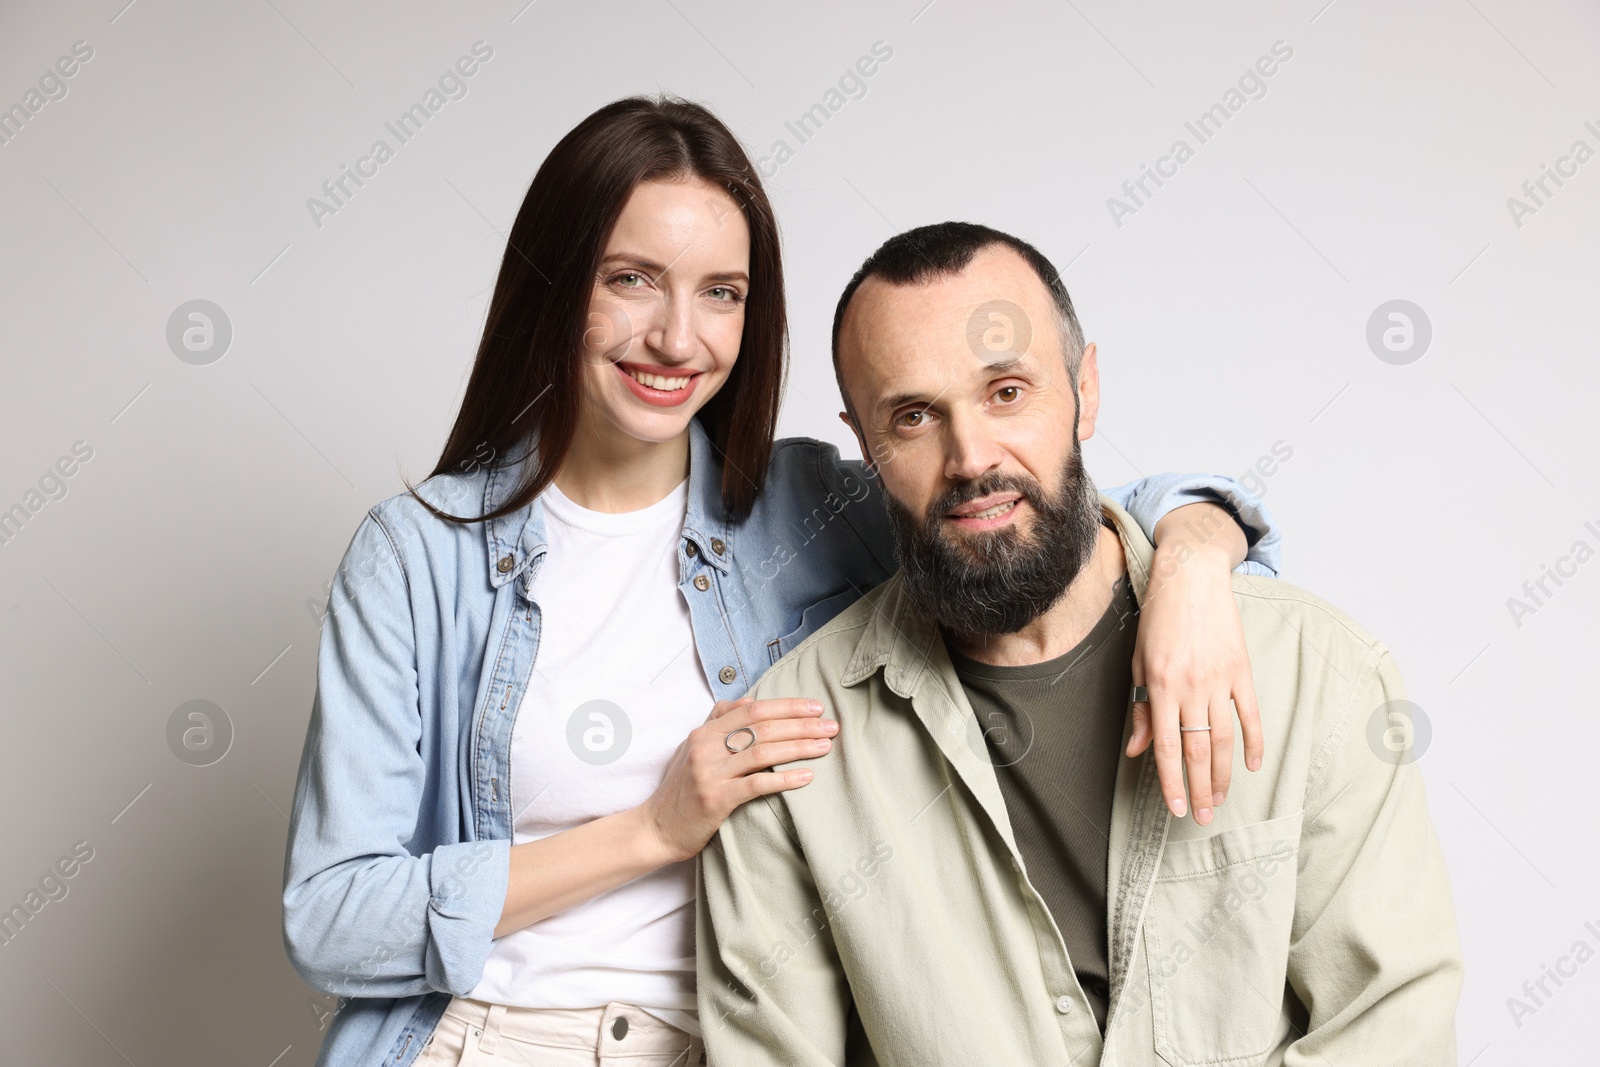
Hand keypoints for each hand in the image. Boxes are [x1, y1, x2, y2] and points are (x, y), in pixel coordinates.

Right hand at [640, 695, 837, 862]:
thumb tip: (751, 702)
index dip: (787, 705)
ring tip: (825, 746)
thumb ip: (719, 724)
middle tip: (831, 725)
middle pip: (762, 726)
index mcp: (704, 731)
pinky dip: (784, 779)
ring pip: (763, 751)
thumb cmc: (681, 789)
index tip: (815, 707)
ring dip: (799, 746)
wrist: (656, 828)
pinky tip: (806, 776)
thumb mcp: (694, 749)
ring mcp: (710, 773)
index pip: (753, 709)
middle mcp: (706, 747)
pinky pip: (756, 785)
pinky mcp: (715, 799)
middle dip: (802, 723)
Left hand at [1129, 526, 1263, 826]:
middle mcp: (1191, 687)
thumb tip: (1136, 750)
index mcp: (1160, 685)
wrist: (1190, 576)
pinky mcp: (1242, 670)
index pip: (1165, 746)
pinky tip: (1253, 766)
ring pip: (1224, 738)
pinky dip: (1254, 742)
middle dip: (1199, 788)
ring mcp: (1220, 679)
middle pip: (1197, 749)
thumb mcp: (1138, 660)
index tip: (1176, 808)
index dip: (1171, 782)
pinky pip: (1251, 714)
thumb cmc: (1158, 619)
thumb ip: (1139, 707)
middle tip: (1201, 818)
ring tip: (1221, 800)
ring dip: (1224, 774)